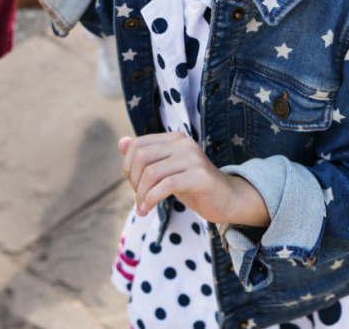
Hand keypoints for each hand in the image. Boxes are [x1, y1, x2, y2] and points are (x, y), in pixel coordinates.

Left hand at [119, 133, 269, 226]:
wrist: (227, 199)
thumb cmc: (193, 185)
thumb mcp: (167, 170)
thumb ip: (146, 156)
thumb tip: (121, 142)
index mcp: (174, 138)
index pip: (137, 145)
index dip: (128, 167)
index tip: (135, 186)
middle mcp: (183, 143)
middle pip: (142, 157)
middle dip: (133, 181)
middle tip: (139, 198)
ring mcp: (193, 158)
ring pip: (152, 172)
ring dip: (141, 194)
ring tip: (143, 208)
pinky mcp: (200, 176)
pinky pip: (166, 185)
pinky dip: (152, 199)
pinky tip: (148, 209)